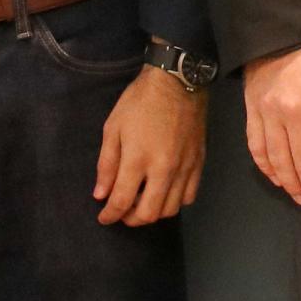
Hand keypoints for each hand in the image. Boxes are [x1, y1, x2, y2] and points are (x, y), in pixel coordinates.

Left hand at [95, 65, 207, 224]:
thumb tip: (101, 194)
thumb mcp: (113, 127)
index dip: (109, 215)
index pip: (121, 201)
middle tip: (122, 211)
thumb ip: (107, 164)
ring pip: (170, 209)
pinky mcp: (199, 163)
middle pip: (148, 214)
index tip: (103, 217)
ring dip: (152, 213)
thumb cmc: (140, 101)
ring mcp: (184, 168)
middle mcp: (163, 169)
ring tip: (142, 202)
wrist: (178, 81)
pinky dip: (174, 202)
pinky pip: (189, 196)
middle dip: (130, 219)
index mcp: (138, 159)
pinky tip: (164, 192)